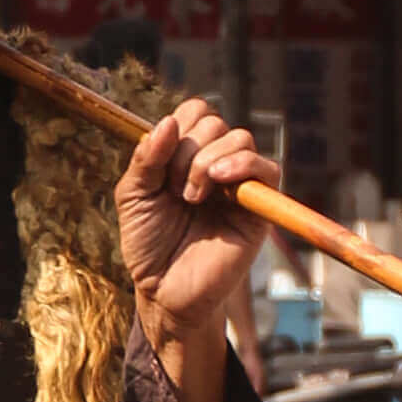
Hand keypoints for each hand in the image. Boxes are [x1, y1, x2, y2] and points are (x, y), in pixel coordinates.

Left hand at [115, 96, 265, 343]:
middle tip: (173, 189)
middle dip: (187, 150)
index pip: (195, 112)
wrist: (164, 289)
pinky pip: (267, 168)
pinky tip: (218, 180)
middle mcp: (216, 164)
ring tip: (190, 197)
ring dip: (207, 160)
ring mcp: (240, 183)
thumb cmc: (148, 244)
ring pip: (239, 138)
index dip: (177, 126)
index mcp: (187, 155)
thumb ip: (145, 157)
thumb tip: (168, 122)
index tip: (158, 164)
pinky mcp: (260, 207)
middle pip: (214, 122)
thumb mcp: (134, 195)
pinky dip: (242, 164)